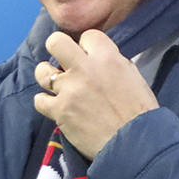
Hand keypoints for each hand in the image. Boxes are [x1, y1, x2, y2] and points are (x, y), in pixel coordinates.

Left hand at [33, 30, 158, 159]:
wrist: (135, 143)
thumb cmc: (140, 112)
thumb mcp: (133, 77)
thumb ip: (113, 63)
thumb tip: (98, 59)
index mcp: (107, 58)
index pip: (87, 35)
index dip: (87, 46)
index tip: (89, 56)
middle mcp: (84, 69)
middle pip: (55, 42)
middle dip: (58, 49)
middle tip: (64, 62)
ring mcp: (69, 89)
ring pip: (41, 71)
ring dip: (47, 76)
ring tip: (56, 84)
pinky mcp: (59, 111)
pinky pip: (39, 100)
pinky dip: (45, 103)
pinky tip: (54, 106)